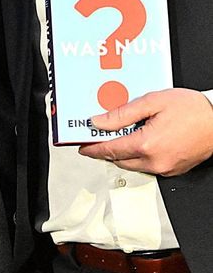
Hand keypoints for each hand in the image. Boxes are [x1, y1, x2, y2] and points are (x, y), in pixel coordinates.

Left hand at [79, 88, 212, 175]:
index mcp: (147, 145)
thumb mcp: (151, 102)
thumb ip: (122, 114)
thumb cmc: (192, 109)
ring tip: (116, 137)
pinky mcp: (174, 170)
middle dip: (105, 150)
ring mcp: (166, 168)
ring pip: (132, 165)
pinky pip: (147, 166)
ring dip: (121, 154)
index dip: (92, 148)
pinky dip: (136, 156)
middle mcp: (155, 161)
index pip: (110, 150)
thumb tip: (99, 122)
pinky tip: (136, 141)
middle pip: (119, 160)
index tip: (82, 146)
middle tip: (95, 138)